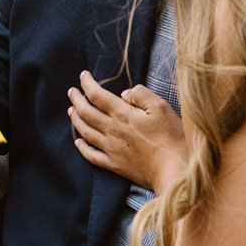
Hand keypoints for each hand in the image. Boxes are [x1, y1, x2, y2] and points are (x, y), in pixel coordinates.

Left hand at [68, 70, 184, 189]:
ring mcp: (111, 149)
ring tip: (71, 111)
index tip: (83, 75)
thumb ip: (141, 95)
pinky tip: (78, 142)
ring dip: (75, 119)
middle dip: (76, 99)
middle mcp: (111, 131)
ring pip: (85, 131)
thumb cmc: (172, 137)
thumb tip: (124, 93)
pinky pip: (91, 155)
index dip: (87, 83)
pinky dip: (82, 147)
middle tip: (71, 91)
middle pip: (86, 112)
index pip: (97, 95)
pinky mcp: (115, 165)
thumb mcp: (161, 107)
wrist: (174, 170)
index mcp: (122, 114)